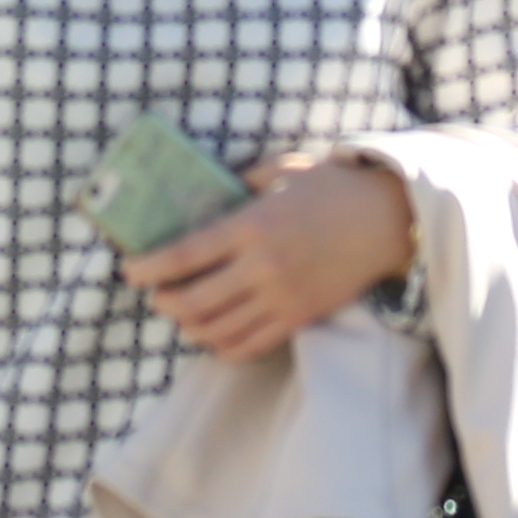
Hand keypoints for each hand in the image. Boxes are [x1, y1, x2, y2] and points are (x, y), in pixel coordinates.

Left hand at [125, 153, 417, 362]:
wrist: (388, 220)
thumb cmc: (334, 186)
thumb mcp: (282, 170)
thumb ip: (242, 181)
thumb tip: (210, 194)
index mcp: (251, 227)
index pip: (184, 256)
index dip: (149, 268)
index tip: (129, 270)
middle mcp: (261, 268)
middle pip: (194, 301)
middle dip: (164, 302)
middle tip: (154, 295)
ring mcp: (281, 298)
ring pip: (218, 329)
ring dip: (189, 327)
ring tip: (180, 314)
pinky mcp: (300, 318)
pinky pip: (251, 345)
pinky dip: (223, 347)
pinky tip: (212, 336)